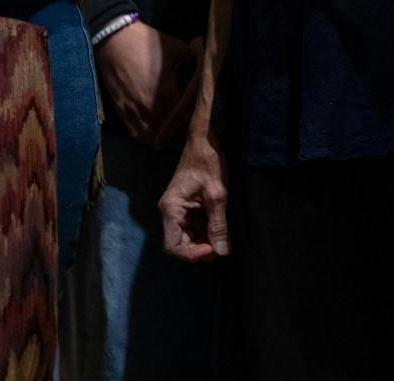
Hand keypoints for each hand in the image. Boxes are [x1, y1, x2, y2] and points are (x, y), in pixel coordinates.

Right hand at [93, 20, 194, 146]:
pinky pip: (136, 134)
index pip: (184, 120)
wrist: (113, 39)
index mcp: (165, 93)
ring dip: (164, 140)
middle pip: (169, 135)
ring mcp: (133, 111)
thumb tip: (207, 63)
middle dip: (181, 136)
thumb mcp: (176, 48)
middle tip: (190, 133)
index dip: (194, 125)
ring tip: (174, 137)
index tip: (202, 126)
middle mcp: (149, 108)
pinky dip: (147, 137)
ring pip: (152, 138)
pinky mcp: (122, 111)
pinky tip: (155, 135)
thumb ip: (195, 59)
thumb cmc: (146, 43)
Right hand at [159, 128, 230, 260]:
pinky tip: (220, 229)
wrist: (205, 139)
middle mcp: (170, 212)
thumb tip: (222, 253)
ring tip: (223, 237)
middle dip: (201, 249)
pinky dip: (206, 232)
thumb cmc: (209, 161)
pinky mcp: (187, 207)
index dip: (192, 254)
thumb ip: (218, 224)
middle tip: (222, 247)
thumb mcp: (217, 194)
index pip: (173, 246)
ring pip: (188, 237)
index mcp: (171, 208)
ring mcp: (178, 210)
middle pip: (180, 244)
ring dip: (205, 241)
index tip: (213, 250)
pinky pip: (194, 227)